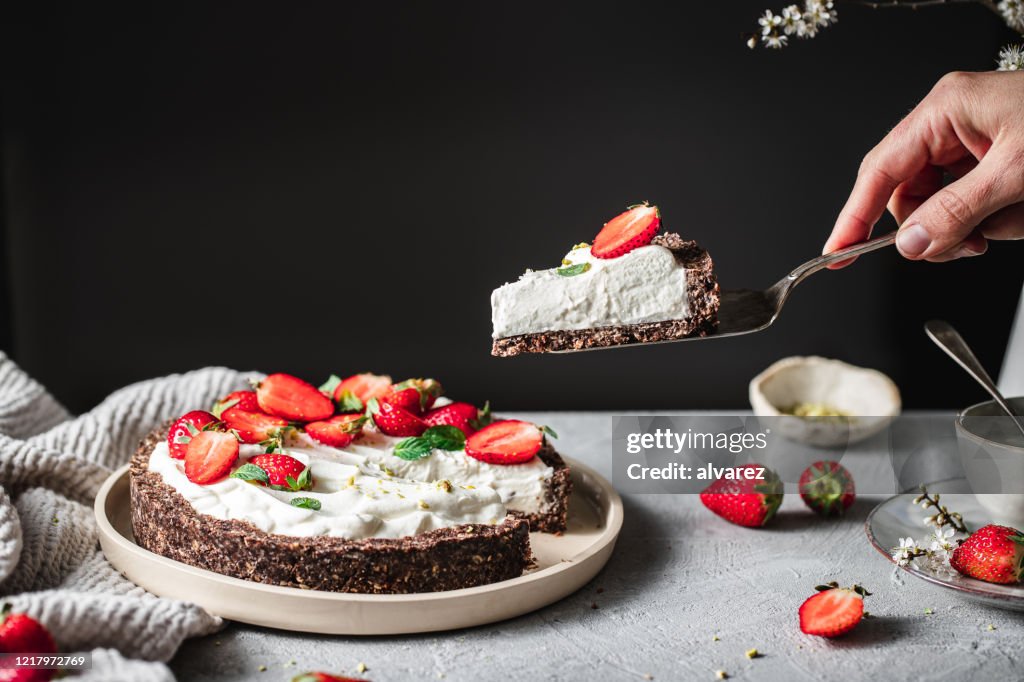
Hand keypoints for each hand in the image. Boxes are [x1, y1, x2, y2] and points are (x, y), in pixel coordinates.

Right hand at [824, 71, 1023, 264]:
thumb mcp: (1017, 175)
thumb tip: (909, 244)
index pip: (879, 172)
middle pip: (909, 194)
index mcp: (945, 111)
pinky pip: (972, 204)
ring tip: (1015, 218)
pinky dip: (995, 220)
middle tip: (966, 246)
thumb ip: (955, 212)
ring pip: (942, 205)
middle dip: (937, 226)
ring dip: (976, 226)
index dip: (853, 217)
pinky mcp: (994, 160)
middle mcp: (952, 124)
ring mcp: (972, 142)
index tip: (836, 254)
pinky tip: (1019, 212)